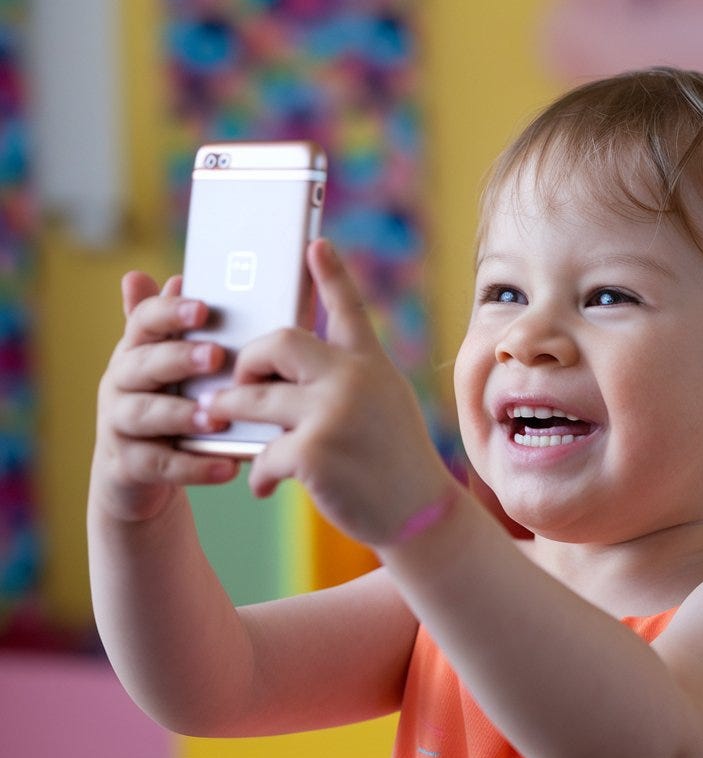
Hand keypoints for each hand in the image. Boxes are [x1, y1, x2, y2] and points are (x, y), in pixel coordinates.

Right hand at [91, 272, 239, 522]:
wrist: (137, 474)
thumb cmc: (168, 405)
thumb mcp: (173, 367)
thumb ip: (177, 329)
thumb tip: (180, 277)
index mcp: (137, 351)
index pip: (144, 321)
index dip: (170, 312)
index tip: (202, 306)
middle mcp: (120, 383)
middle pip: (143, 364)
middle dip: (179, 358)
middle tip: (216, 355)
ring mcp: (119, 424)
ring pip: (147, 414)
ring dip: (183, 414)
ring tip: (218, 417)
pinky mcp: (128, 465)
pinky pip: (161, 465)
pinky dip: (195, 467)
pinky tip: (229, 467)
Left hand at [208, 239, 452, 544]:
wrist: (419, 512)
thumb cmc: (395, 459)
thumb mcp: (385, 402)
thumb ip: (348, 378)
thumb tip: (291, 372)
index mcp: (369, 363)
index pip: (346, 307)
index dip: (330, 273)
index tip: (314, 245)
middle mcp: (352, 378)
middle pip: (276, 343)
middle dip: (245, 363)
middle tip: (240, 383)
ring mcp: (332, 412)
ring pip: (253, 398)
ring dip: (233, 414)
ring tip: (228, 425)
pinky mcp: (313, 452)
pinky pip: (261, 453)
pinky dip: (257, 473)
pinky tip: (262, 485)